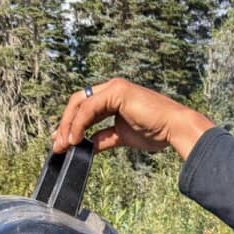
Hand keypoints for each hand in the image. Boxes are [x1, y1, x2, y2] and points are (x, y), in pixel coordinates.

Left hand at [51, 78, 214, 159]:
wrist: (175, 128)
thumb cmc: (156, 132)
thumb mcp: (122, 137)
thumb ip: (104, 139)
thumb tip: (87, 146)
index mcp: (114, 96)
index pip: (84, 107)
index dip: (71, 124)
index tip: (63, 142)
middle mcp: (112, 88)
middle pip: (77, 102)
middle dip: (65, 124)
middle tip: (58, 145)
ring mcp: (114, 87)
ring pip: (80, 104)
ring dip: (68, 125)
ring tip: (64, 145)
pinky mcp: (116, 91)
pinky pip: (89, 108)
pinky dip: (79, 124)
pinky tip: (76, 139)